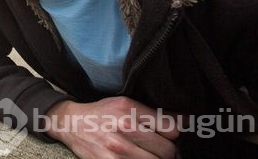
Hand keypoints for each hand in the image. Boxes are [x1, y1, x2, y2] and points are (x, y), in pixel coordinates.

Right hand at [45, 96, 178, 157]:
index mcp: (129, 109)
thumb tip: (186, 121)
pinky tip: (135, 158)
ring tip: (145, 154)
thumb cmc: (101, 113)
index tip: (166, 135)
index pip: (172, 129)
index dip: (172, 134)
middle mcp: (124, 127)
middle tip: (157, 148)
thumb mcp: (125, 104)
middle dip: (166, 151)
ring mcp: (117, 149)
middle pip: (167, 150)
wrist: (70, 124)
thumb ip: (154, 113)